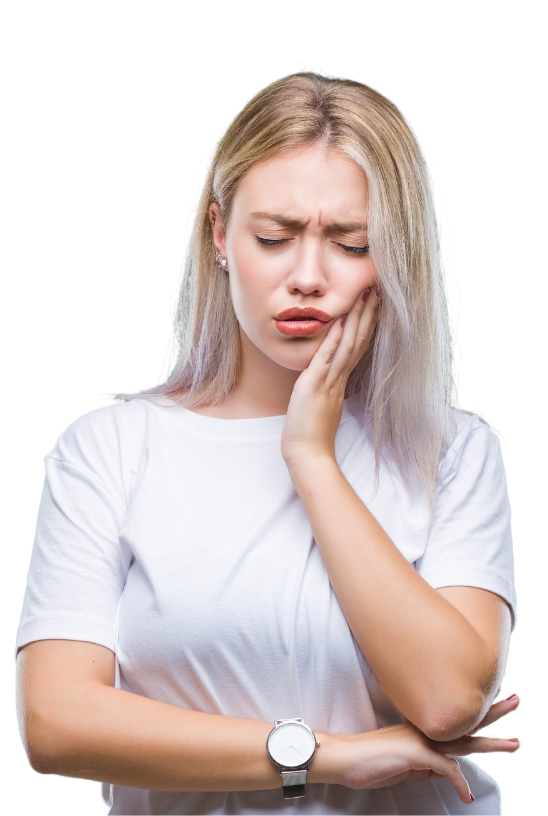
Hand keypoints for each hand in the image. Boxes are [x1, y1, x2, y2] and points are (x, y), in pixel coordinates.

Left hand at [280, 285, 379, 466]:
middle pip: (359, 341)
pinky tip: (341, 319)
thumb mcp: (322, 404)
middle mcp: (340, 378)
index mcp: (341, 382)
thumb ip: (327, 388)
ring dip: (358, 319)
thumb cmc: (312, 433)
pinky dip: (335, 338)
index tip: (373, 305)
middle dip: (368, 315)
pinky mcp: (316, 385)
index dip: (367, 325)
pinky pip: (328, 357)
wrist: (309, 454)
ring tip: (366, 296)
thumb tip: (326, 376)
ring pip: (349, 345)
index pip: (358, 348)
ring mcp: (330, 381)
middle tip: (377, 291)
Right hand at [328, 694, 520, 804]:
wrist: (343, 758)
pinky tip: (466, 796)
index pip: (455, 720)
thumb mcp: (404, 764)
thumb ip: (427, 765)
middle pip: (466, 720)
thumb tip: (448, 772)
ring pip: (464, 740)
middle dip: (493, 712)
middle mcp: (424, 729)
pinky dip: (459, 783)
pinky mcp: (415, 753)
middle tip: (516, 701)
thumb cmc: (369, 761)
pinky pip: (447, 769)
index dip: (476, 713)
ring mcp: (420, 739)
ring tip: (514, 743)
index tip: (495, 702)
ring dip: (492, 742)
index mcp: (421, 729)